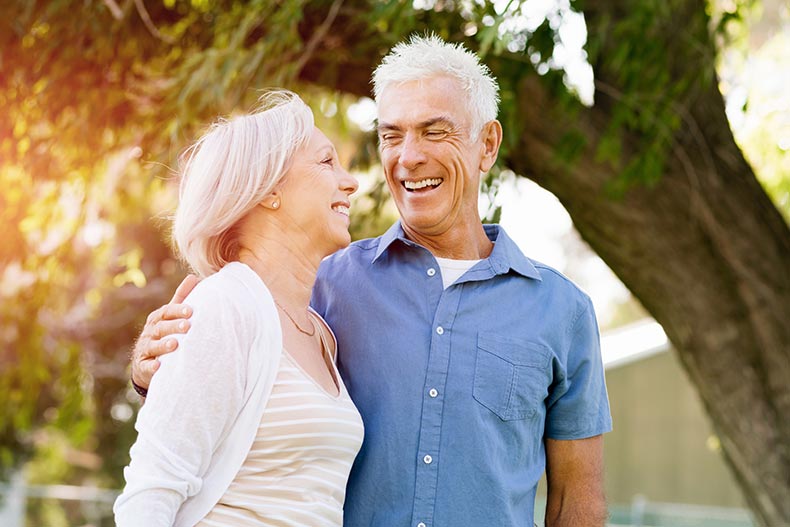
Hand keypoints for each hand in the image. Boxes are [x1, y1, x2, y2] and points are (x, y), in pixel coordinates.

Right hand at [131, 275, 199, 391]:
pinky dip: (152, 367)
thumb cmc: (164, 333)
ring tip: (175, 344)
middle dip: (173, 326)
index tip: (190, 310)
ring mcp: (145, 349)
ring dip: (163, 345)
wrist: (145, 361)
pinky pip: (146, 366)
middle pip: (161, 328)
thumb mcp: (170, 315)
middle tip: (187, 326)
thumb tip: (194, 277)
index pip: (166, 311)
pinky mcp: (143, 366)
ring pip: (153, 346)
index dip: (177, 310)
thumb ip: (181, 298)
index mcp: (158, 318)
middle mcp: (150, 332)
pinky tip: (159, 367)